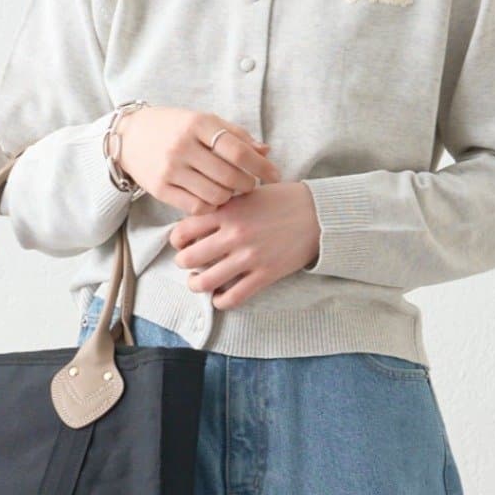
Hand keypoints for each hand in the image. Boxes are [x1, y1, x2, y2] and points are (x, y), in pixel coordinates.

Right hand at [116, 107, 279, 214]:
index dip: (261, 166)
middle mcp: (183, 146)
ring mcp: (170, 169)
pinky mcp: (160, 189)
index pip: (238, 151)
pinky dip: (211, 206)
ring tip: (230, 190)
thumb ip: (235, 136)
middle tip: (251, 185)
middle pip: (230, 176)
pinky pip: (197, 207)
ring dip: (230, 196)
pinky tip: (212, 197)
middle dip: (247, 184)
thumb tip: (266, 152)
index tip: (275, 175)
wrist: (129, 136)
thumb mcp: (203, 122)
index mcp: (198, 124)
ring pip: (216, 195)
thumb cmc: (175, 128)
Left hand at [168, 182, 320, 309]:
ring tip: (198, 283)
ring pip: (205, 282)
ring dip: (196, 286)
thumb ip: (222, 205)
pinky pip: (233, 297)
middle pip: (188, 259)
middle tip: (189, 263)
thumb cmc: (282, 200)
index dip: (177, 240)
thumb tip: (197, 220)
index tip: (182, 243)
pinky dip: (220, 301)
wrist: (317, 213)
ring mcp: (249, 257)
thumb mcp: (247, 193)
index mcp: (227, 211)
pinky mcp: (265, 275)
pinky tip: (219, 297)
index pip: (183, 230)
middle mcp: (234, 235)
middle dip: (183, 263)